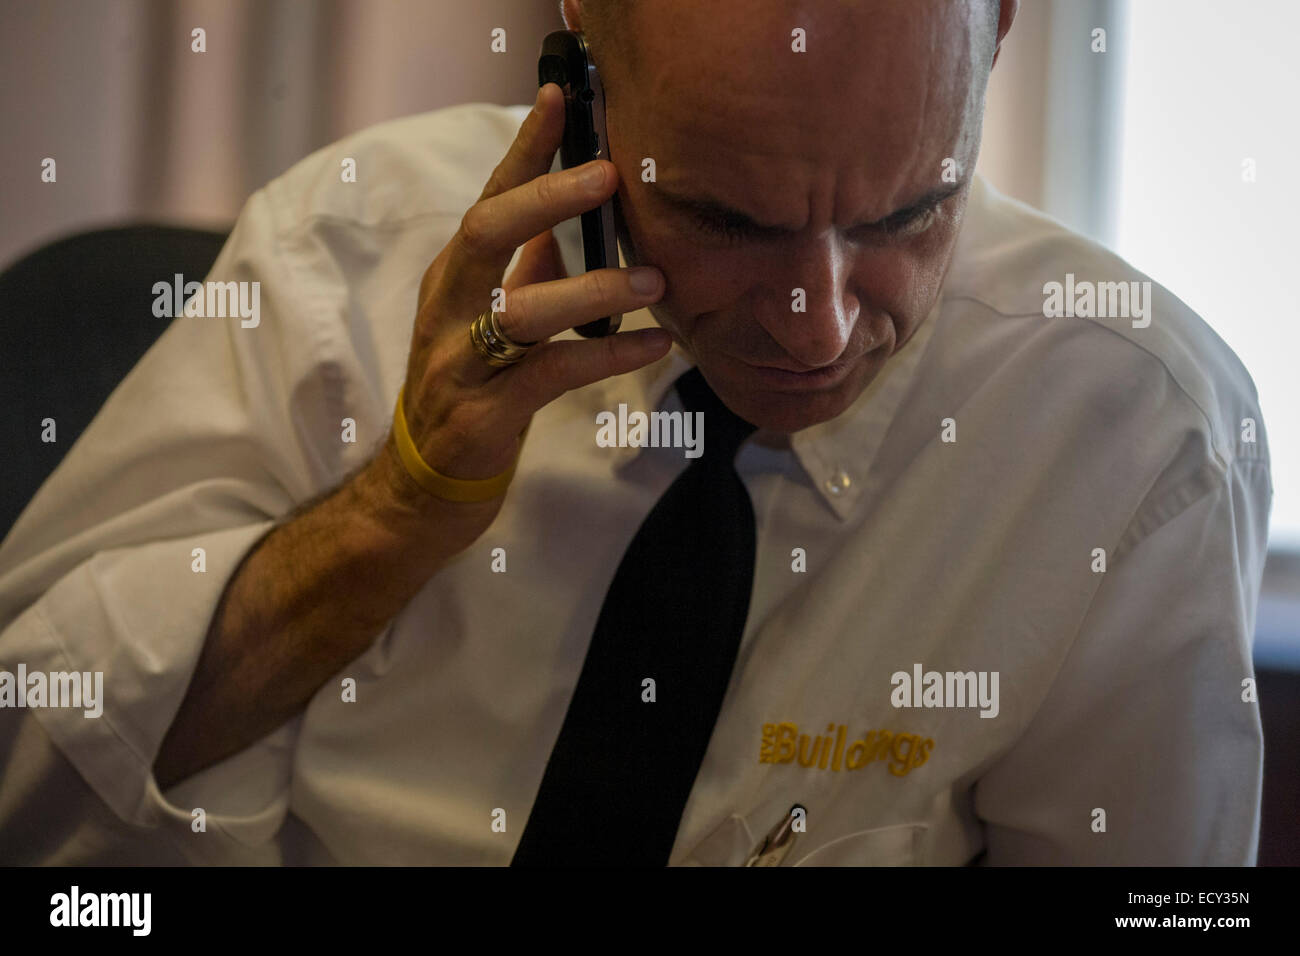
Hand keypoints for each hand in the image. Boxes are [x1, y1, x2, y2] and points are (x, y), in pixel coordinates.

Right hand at [372, 82, 670, 530]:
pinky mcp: (484, 413)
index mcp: (452, 280)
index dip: (522, 150)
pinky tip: (654, 343)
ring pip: (521, 310)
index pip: (486, 200)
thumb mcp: (487, 325)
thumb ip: (523, 278)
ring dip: (593, 289)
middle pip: (484, 234)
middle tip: (609, 175)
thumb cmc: (467, 394)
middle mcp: (446, 311)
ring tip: (654, 279)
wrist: (423, 486)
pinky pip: (553, 373)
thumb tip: (567, 232)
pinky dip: (608, 353)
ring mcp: (459, 363)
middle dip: (546, 198)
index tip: (558, 99)